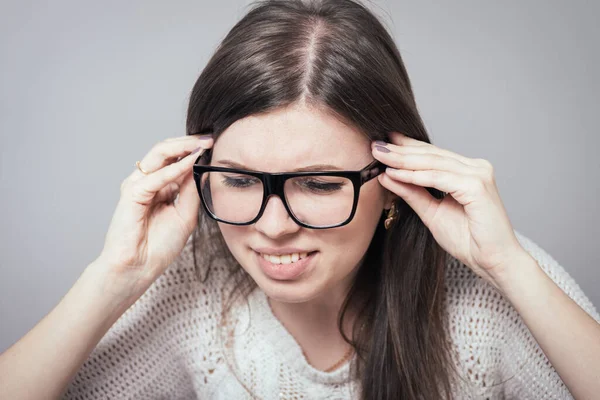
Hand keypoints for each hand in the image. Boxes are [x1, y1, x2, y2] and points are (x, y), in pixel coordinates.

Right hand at [96, 134, 212, 298]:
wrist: (139, 268)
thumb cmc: (159, 246)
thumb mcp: (186, 215)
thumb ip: (191, 191)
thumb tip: (201, 167)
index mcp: (160, 186)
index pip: (176, 159)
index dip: (194, 150)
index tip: (215, 144)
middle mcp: (147, 182)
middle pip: (166, 150)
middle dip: (189, 142)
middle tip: (210, 138)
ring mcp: (138, 186)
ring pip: (158, 155)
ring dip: (182, 147)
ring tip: (202, 143)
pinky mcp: (132, 194)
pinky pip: (155, 177)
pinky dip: (173, 169)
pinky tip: (190, 162)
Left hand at [372, 132, 524, 287]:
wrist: (493, 262)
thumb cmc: (469, 240)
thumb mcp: (431, 212)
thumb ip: (412, 193)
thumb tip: (387, 175)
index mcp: (466, 171)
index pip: (432, 154)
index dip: (406, 147)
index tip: (382, 142)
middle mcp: (475, 167)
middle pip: (430, 155)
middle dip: (400, 150)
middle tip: (375, 145)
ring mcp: (478, 174)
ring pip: (433, 163)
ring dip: (404, 159)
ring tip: (381, 156)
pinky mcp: (477, 186)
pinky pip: (439, 178)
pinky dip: (416, 176)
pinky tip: (396, 173)